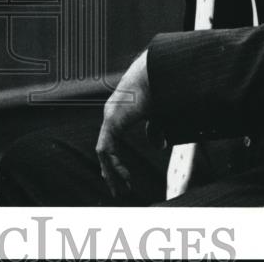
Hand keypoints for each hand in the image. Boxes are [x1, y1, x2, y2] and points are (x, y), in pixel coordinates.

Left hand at [96, 50, 151, 197]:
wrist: (158, 75)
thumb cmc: (160, 90)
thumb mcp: (159, 116)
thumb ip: (155, 129)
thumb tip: (157, 145)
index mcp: (120, 114)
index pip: (111, 142)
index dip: (115, 161)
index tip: (125, 177)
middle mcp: (112, 115)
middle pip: (105, 149)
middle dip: (110, 171)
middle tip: (118, 189)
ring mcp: (110, 117)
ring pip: (103, 152)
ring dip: (111, 172)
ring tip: (121, 188)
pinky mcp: (112, 121)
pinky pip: (106, 149)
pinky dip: (113, 164)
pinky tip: (124, 175)